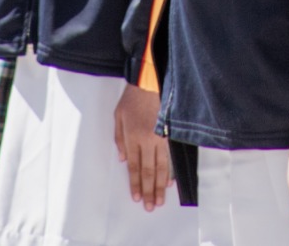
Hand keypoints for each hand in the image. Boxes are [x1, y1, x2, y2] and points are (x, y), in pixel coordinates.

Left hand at [113, 83, 171, 210]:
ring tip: (160, 200)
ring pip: (161, 167)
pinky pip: (169, 156)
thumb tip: (121, 159)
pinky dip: (170, 171)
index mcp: (132, 137)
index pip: (134, 166)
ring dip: (160, 186)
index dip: (136, 183)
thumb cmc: (132, 98)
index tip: (137, 198)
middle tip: (151, 207)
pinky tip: (170, 182)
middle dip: (149, 191)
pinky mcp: (169, 134)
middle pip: (148, 171)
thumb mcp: (117, 116)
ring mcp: (159, 138)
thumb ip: (119, 139)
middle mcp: (146, 141)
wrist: (151, 81)